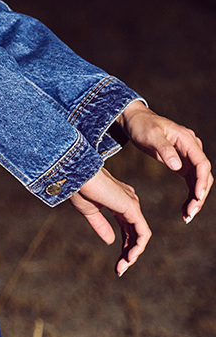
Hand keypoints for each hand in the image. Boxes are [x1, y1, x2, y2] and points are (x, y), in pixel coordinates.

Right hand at [70, 166, 151, 276]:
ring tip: (122, 267)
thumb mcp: (89, 210)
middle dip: (129, 253)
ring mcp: (132, 204)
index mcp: (119, 200)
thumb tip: (111, 241)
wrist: (76, 174)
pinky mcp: (132, 208)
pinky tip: (129, 258)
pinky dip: (138, 248)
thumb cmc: (79, 187)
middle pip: (135, 233)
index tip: (117, 264)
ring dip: (133, 254)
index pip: (127, 228)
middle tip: (119, 270)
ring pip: (141, 235)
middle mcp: (129, 201)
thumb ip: (101, 225)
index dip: (124, 246)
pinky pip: (142, 234)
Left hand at [116, 101, 212, 222]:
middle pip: (203, 175)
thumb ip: (164, 149)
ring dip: (195, 199)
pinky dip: (190, 196)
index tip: (197, 197)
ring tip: (187, 216)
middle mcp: (191, 148)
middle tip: (190, 213)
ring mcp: (188, 156)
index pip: (201, 163)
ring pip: (199, 181)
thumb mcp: (150, 135)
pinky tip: (185, 209)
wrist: (134, 120)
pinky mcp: (182, 163)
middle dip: (199, 195)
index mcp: (187, 139)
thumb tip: (177, 166)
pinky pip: (191, 182)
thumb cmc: (141, 125)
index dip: (202, 181)